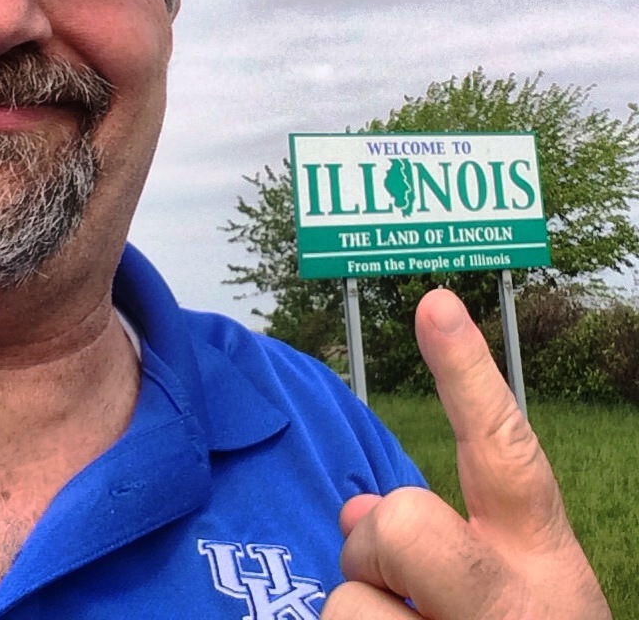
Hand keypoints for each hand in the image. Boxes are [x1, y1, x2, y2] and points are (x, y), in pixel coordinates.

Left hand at [324, 288, 610, 618]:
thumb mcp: (507, 601)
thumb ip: (446, 541)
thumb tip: (358, 506)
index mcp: (544, 566)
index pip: (507, 455)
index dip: (470, 375)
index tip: (434, 301)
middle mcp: (515, 606)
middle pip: (401, 523)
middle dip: (376, 548)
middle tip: (401, 589)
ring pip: (347, 604)